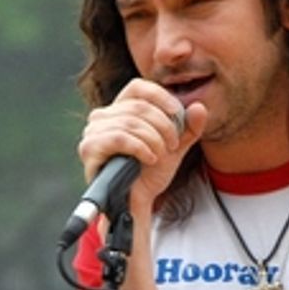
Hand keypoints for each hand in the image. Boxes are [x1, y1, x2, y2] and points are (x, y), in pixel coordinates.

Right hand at [78, 80, 205, 213]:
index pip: (138, 87)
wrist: (137, 202)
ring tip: (160, 156)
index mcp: (120, 110)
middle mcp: (102, 116)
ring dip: (154, 140)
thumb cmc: (150, 173)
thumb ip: (188, 128)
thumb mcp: (175, 147)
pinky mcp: (89, 148)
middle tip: (173, 145)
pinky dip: (140, 148)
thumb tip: (199, 106)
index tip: (178, 113)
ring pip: (130, 122)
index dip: (160, 96)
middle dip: (163, 126)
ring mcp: (93, 132)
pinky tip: (149, 159)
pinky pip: (119, 138)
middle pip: (139, 107)